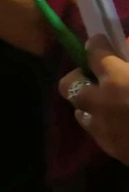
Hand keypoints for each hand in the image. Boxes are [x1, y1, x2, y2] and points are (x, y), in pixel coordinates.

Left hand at [61, 38, 128, 163]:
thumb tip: (126, 62)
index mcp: (118, 80)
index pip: (94, 52)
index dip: (97, 45)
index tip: (101, 43)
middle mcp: (101, 102)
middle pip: (69, 83)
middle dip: (79, 76)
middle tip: (98, 76)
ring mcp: (101, 127)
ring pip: (78, 109)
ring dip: (89, 102)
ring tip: (109, 102)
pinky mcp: (107, 148)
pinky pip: (95, 130)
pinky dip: (102, 122)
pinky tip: (120, 123)